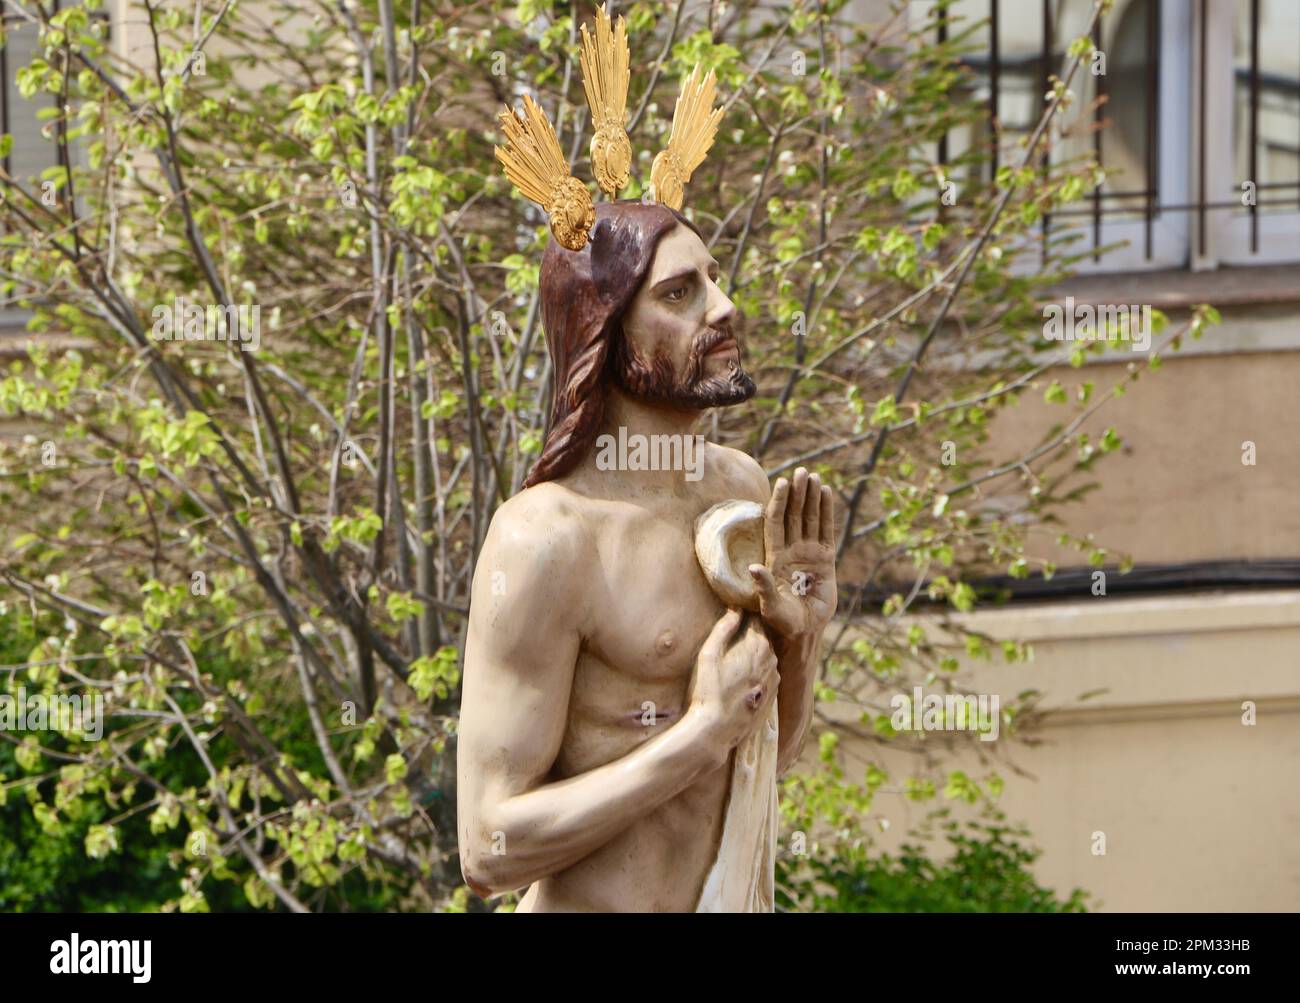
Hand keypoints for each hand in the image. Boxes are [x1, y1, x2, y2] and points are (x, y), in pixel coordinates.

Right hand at [687, 609, 779, 757]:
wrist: (716, 731)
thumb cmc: (707, 691)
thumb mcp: (708, 655)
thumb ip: (724, 629)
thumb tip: (736, 609)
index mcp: (758, 646)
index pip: (757, 621)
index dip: (746, 615)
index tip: (737, 613)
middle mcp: (772, 661)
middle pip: (764, 639)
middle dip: (751, 634)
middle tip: (735, 632)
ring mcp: (774, 681)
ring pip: (767, 658)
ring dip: (755, 654)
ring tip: (736, 656)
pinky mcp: (772, 697)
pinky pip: (767, 677)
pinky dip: (758, 673)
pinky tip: (742, 679)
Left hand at [749, 467, 837, 639]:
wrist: (805, 631)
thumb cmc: (783, 622)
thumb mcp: (771, 606)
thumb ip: (765, 587)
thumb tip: (754, 568)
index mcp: (775, 557)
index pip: (776, 523)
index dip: (778, 503)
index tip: (782, 483)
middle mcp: (791, 550)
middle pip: (793, 515)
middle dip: (796, 493)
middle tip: (801, 470)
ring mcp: (808, 553)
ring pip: (810, 519)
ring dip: (811, 498)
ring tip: (813, 476)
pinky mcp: (825, 559)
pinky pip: (825, 530)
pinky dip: (826, 512)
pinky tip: (826, 493)